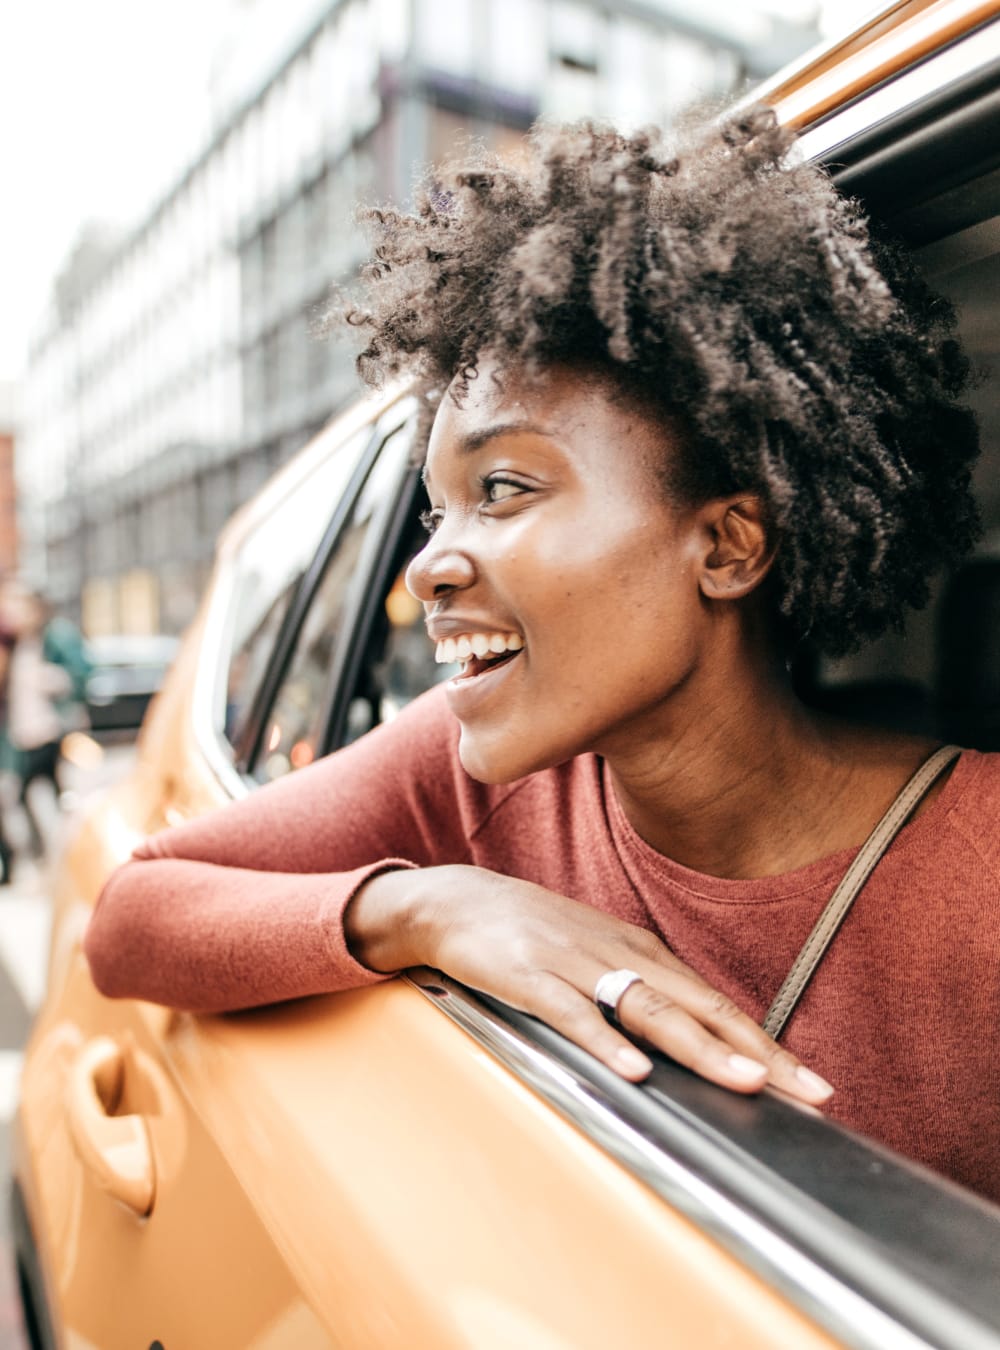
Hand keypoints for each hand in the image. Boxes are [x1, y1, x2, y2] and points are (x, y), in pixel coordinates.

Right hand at [346, 864, 833, 1104]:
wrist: (459, 902)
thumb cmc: (532, 935)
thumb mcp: (596, 957)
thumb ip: (639, 993)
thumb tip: (689, 1040)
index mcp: (641, 953)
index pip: (716, 1003)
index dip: (765, 1044)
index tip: (811, 1082)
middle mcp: (621, 955)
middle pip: (700, 1006)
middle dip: (757, 1052)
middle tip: (807, 1091)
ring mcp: (577, 964)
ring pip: (650, 1010)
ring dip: (701, 1048)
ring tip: (744, 1082)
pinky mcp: (531, 977)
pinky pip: (575, 1014)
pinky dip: (606, 1042)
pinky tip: (633, 1070)